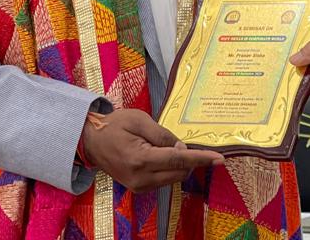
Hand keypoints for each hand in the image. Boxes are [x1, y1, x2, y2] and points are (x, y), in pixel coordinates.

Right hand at [81, 108, 224, 192]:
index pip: (178, 159)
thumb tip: (181, 148)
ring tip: (159, 145)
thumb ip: (163, 135)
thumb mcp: (139, 120)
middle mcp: (141, 178)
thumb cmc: (114, 125)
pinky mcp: (138, 188)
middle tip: (172, 139)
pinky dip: (169, 167)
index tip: (220, 158)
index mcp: (141, 160)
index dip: (201, 158)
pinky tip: (158, 154)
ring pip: (174, 177)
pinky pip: (164, 179)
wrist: (90, 141)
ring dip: (178, 162)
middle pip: (180, 171)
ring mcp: (139, 186)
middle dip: (188, 157)